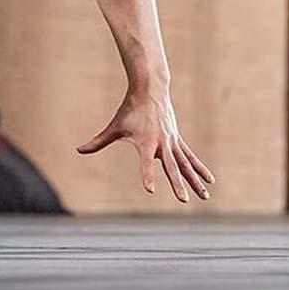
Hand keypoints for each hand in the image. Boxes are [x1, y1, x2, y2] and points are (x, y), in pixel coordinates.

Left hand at [76, 87, 214, 202]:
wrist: (150, 89)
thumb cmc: (130, 110)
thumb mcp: (114, 126)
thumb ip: (98, 141)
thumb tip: (79, 150)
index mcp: (146, 141)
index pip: (146, 162)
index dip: (147, 175)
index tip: (149, 189)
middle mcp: (162, 143)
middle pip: (171, 166)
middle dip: (177, 183)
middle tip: (183, 200)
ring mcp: (172, 141)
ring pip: (185, 164)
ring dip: (195, 180)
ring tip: (205, 196)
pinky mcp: (177, 140)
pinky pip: (190, 157)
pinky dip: (199, 168)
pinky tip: (209, 180)